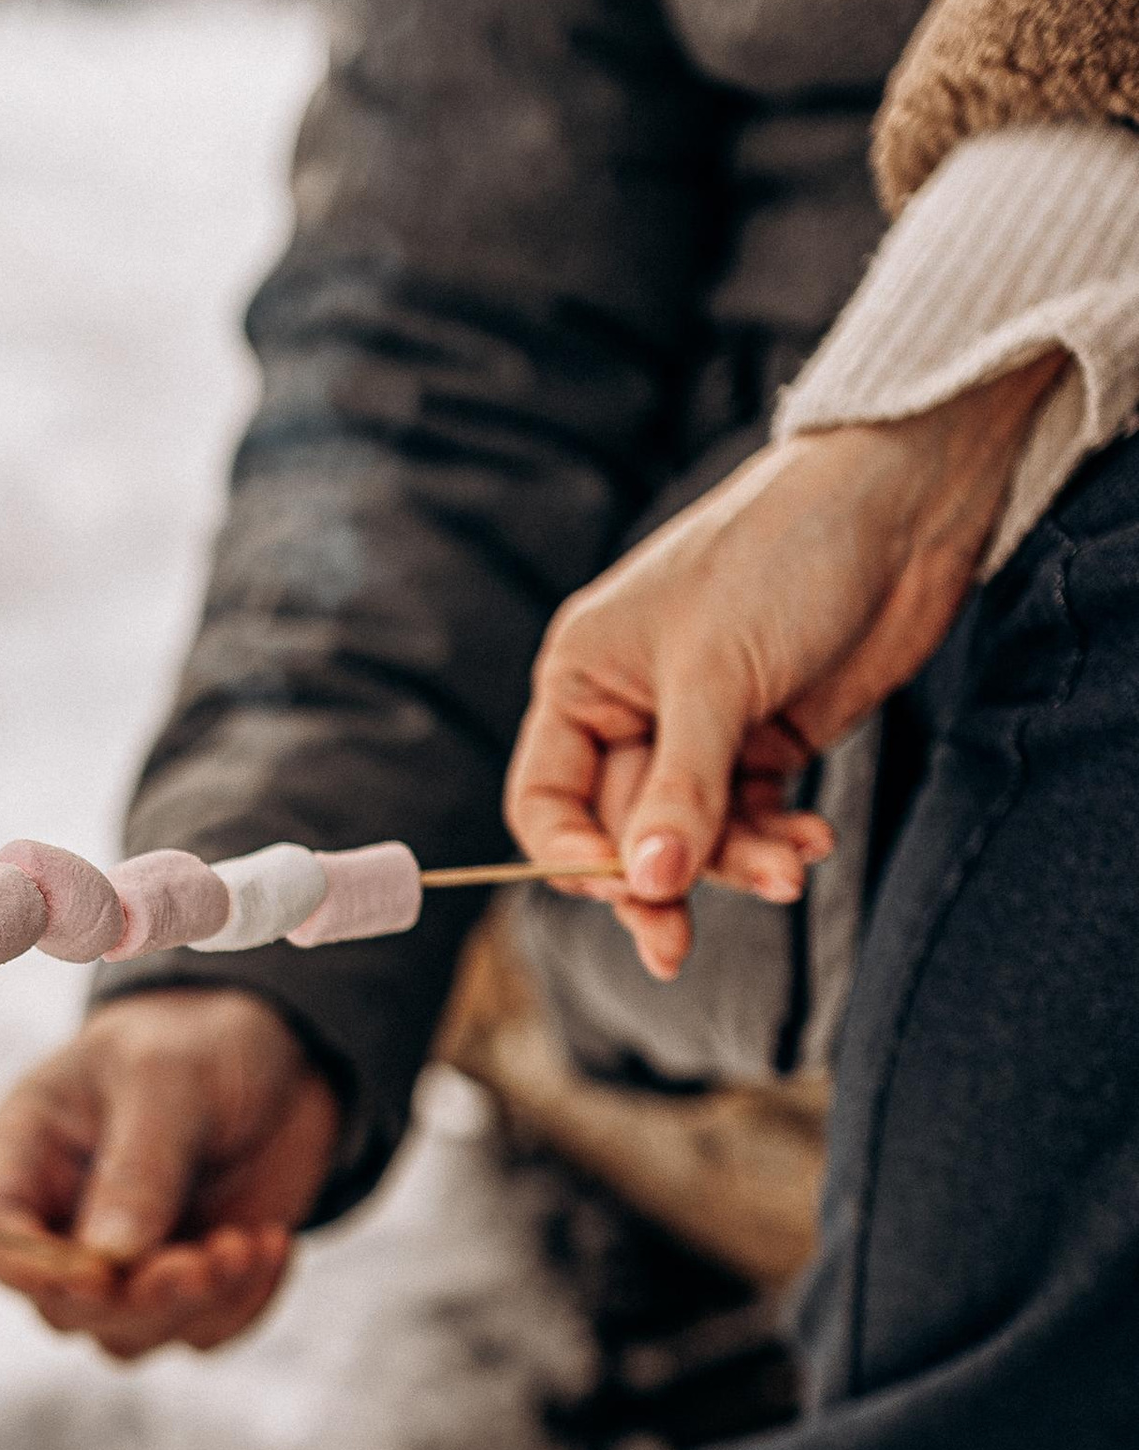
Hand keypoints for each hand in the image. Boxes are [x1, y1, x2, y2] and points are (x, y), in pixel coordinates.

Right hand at [0, 991, 340, 1358]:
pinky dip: (241, 1305)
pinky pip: (199, 1333)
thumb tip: (111, 1261)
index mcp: (23, 1156)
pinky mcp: (186, 1284)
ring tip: (250, 1243)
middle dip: (136, 1299)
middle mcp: (61, 1221)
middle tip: (207, 1261)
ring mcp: (122, 1263)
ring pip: (127, 1336)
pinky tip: (272, 1243)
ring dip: (192, 1307)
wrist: (280, 1051)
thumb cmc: (198, 1041)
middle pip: (60, 1307)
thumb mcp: (166, 1078)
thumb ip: (138, 1168)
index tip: (97, 1275)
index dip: (27, 1270)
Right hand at [505, 353, 1065, 976]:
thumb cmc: (783, 557)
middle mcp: (632, 707)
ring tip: (793, 867)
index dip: (574, 858)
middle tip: (676, 946)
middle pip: (622, 831)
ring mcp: (702, 728)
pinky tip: (813, 840)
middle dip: (664, 878)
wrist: (903, 503)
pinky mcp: (766, 739)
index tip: (627, 893)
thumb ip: (681, 790)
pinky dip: (777, 836)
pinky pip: (751, 817)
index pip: (546, 800)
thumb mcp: (717, 677)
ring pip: (693, 834)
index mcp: (584, 677)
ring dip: (737, 861)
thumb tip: (647, 885)